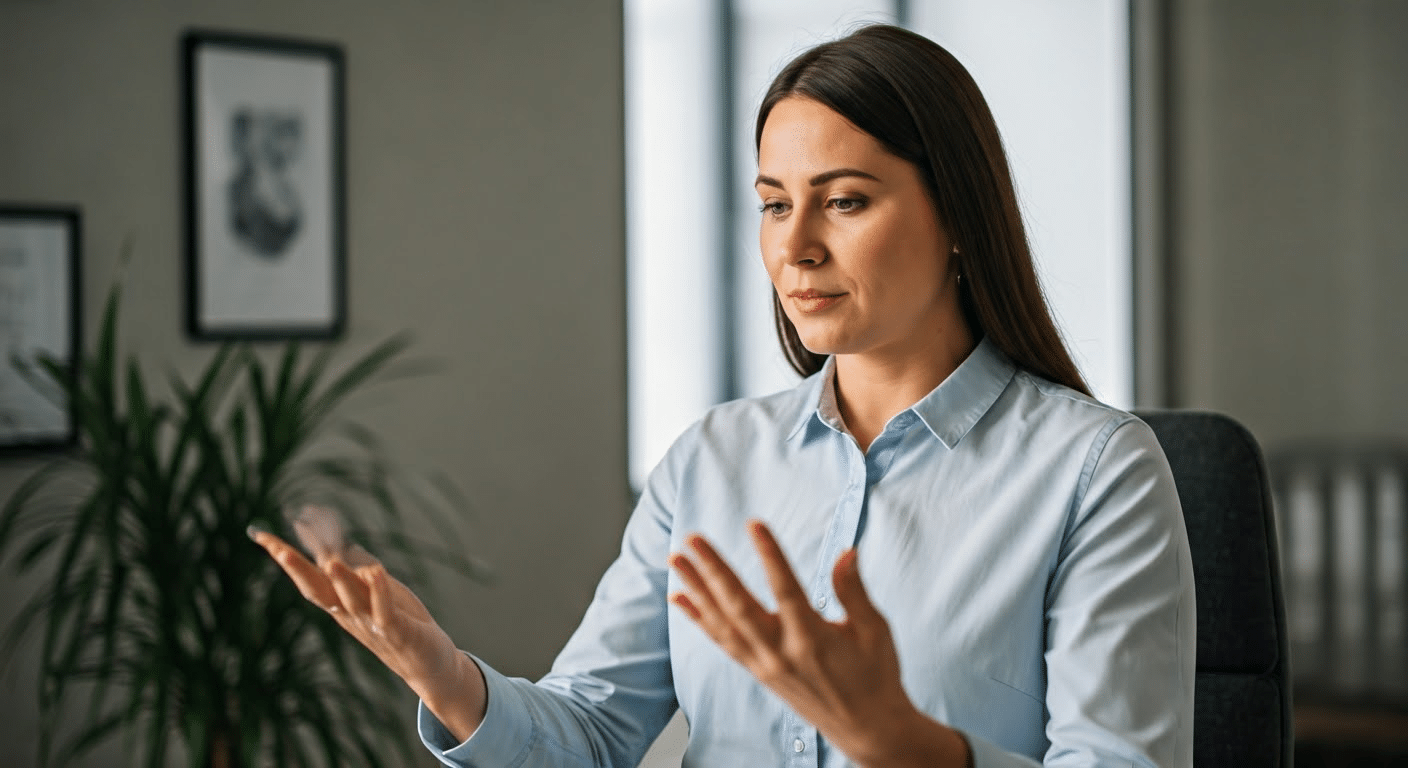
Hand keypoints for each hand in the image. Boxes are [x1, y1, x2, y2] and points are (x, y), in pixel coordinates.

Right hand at [248, 513, 485, 740]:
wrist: (426, 663)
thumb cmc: (399, 622)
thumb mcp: (374, 591)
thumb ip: (354, 572)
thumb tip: (335, 549)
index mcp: (340, 603)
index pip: (308, 576)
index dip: (285, 557)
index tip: (261, 535)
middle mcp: (349, 614)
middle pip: (318, 589)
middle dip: (298, 570)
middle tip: (277, 548)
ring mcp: (371, 624)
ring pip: (351, 600)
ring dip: (341, 579)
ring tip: (330, 558)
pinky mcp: (396, 631)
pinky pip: (384, 611)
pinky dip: (380, 592)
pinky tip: (376, 571)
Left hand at [668, 520, 967, 766]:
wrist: (866, 729)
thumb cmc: (875, 675)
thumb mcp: (874, 631)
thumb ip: (854, 591)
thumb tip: (847, 551)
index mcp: (813, 639)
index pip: (785, 589)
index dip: (769, 555)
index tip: (753, 524)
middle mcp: (782, 654)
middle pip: (739, 606)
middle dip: (713, 570)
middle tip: (692, 539)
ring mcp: (766, 665)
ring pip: (723, 623)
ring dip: (697, 589)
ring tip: (675, 559)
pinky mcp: (759, 673)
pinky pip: (722, 643)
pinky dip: (699, 619)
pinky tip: (680, 598)